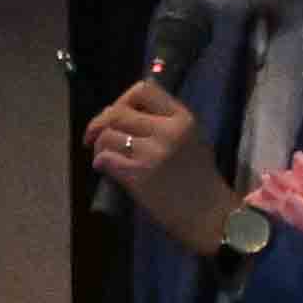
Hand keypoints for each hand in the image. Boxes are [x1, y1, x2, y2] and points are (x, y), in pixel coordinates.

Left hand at [80, 77, 240, 257]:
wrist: (208, 213)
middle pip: (118, 112)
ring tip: (105, 157)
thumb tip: (120, 112)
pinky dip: (100, 162)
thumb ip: (161, 122)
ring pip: (107, 135)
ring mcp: (152, 153)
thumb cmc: (198, 178)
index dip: (122, 100)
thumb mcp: (189, 138)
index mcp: (182, 117)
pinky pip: (105, 158)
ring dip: (98, 146)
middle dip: (100, 123)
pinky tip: (105, 168)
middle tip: (94, 137)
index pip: (143, 89)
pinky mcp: (139, 175)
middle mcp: (167, 130)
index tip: (116, 115)